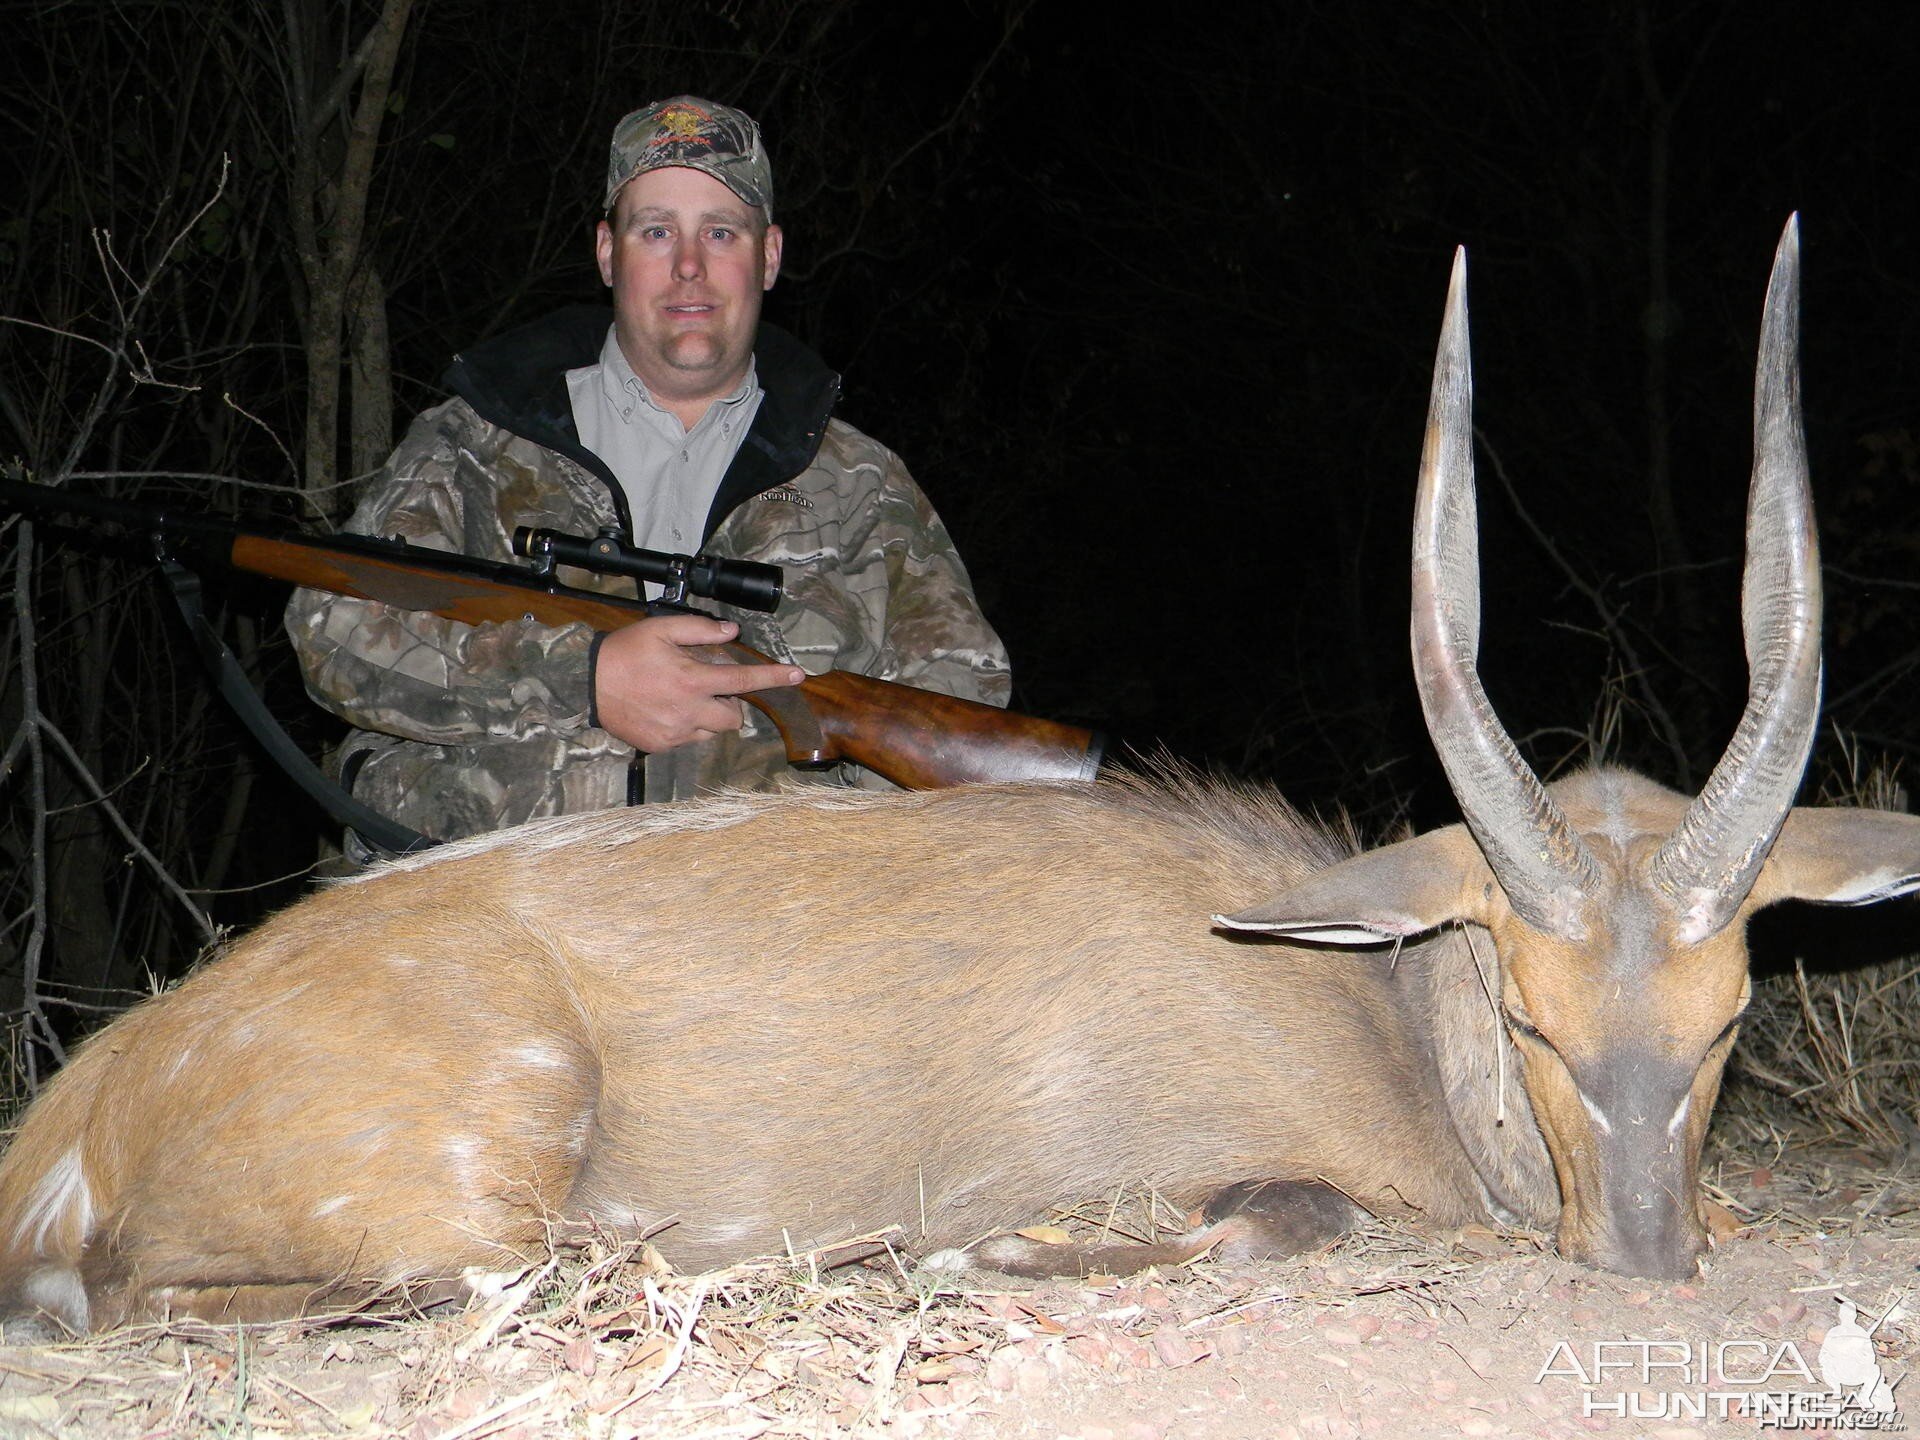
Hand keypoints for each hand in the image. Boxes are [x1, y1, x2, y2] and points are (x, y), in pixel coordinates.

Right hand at [591, 613, 803, 752]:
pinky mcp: (662, 746)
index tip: (798, 675)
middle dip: (732, 704)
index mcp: (692, 680)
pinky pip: (689, 740)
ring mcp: (676, 732)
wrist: (585, 684)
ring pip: (713, 731)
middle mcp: (689, 711)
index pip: (744, 680)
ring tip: (685, 699)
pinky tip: (667, 711)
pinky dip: (687, 727)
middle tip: (711, 688)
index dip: (774, 678)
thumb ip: (699, 630)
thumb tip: (732, 632)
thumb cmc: (624, 653)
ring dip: (710, 717)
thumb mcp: (661, 629)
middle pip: (734, 717)